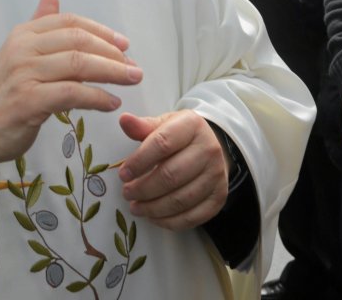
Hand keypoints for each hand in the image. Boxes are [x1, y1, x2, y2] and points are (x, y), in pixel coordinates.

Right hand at [0, 0, 140, 190]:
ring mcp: (24, 74)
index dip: (101, 31)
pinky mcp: (28, 100)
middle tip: (134, 67)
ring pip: (78, 65)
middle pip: (78, 41)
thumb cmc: (3, 92)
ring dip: (111, 73)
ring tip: (131, 81)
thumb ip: (39, 25)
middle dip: (112, 53)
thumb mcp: (19, 54)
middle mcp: (23, 48)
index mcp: (24, 33)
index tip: (124, 44)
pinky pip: (72, 93)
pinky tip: (111, 103)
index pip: (70, 22)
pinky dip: (97, 97)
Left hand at [116, 111, 229, 228]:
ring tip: (136, 207)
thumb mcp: (163, 125)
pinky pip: (192, 217)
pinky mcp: (219, 198)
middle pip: (171, 175)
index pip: (162, 144)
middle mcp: (209, 150)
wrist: (210, 148)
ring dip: (153, 208)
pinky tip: (153, 217)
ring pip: (181, 200)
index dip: (139, 162)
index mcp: (192, 125)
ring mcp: (217, 175)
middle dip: (144, 189)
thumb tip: (124, 120)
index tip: (122, 174)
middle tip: (127, 193)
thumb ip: (143, 126)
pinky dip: (169, 222)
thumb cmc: (180, 137)